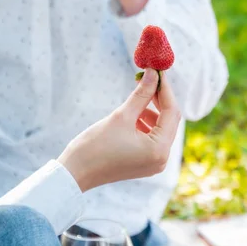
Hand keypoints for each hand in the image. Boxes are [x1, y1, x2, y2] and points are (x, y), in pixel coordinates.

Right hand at [58, 68, 180, 190]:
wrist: (75, 173)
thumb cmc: (95, 146)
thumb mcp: (121, 116)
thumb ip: (141, 94)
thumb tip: (153, 73)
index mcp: (159, 150)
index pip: (171, 113)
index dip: (165, 89)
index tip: (158, 72)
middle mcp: (161, 159)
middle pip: (169, 121)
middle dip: (159, 99)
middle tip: (149, 79)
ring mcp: (154, 163)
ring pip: (161, 129)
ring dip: (151, 111)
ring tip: (135, 100)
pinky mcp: (144, 162)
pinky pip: (152, 138)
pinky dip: (145, 124)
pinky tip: (132, 116)